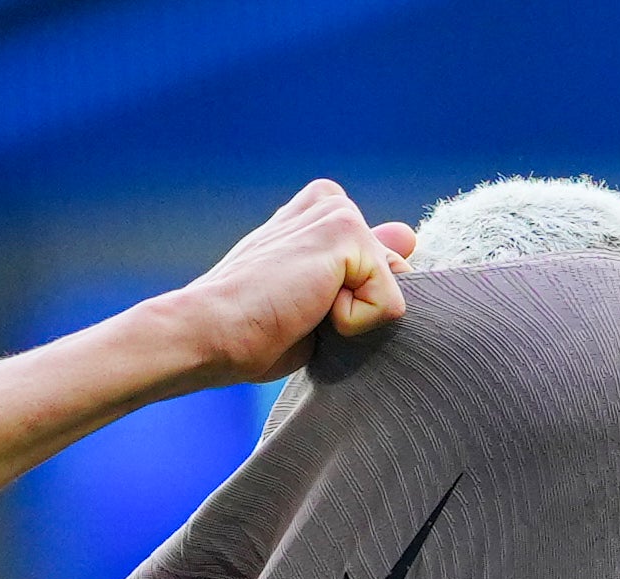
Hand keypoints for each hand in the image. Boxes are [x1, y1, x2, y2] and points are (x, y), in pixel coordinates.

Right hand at [182, 179, 417, 384]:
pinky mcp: (346, 233)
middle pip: (396, 277)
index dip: (354, 305)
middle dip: (360, 308)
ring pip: (394, 289)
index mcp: (321, 215)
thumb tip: (410, 234)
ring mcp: (339, 213)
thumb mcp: (320, 301)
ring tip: (301, 308)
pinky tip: (305, 310)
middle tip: (300, 309)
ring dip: (353, 318)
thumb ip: (365, 270)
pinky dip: (352, 325)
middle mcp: (331, 204)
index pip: (382, 269)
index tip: (300, 306)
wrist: (209, 332)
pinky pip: (389, 306)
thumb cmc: (253, 328)